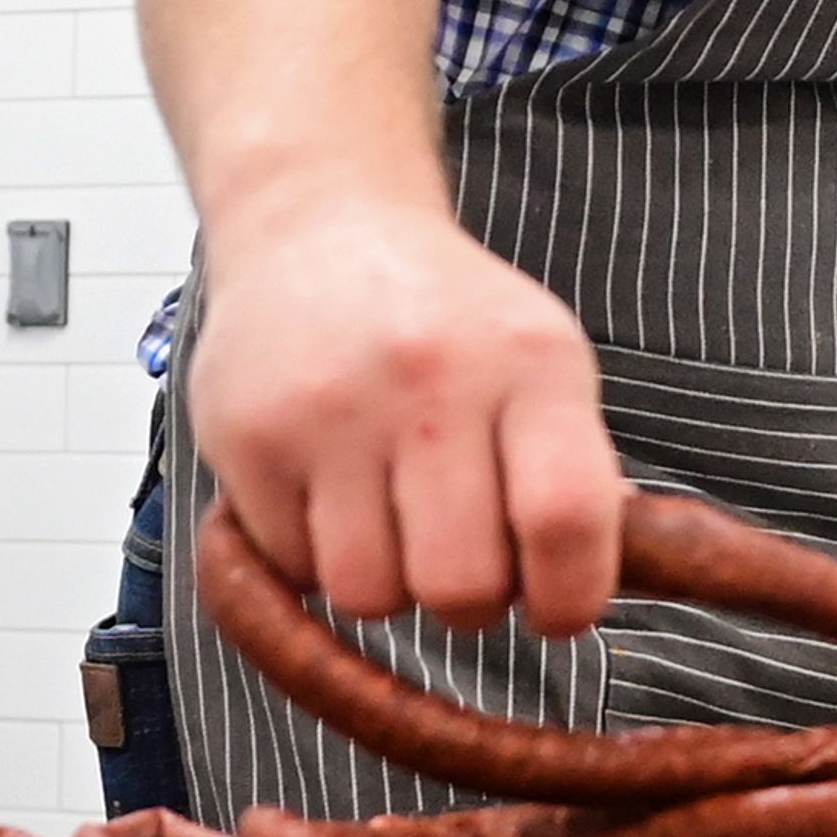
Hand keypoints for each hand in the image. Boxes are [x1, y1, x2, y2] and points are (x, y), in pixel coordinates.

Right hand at [192, 181, 626, 635]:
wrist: (320, 226)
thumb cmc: (448, 315)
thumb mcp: (541, 358)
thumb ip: (573, 468)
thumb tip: (589, 584)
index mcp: (530, 360)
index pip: (565, 516)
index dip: (570, 597)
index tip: (556, 610)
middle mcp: (432, 377)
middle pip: (461, 583)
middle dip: (468, 602)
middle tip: (459, 560)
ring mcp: (330, 407)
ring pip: (368, 594)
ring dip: (386, 584)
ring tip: (390, 521)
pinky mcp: (247, 434)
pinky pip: (292, 569)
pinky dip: (314, 557)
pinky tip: (327, 492)